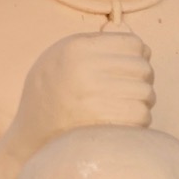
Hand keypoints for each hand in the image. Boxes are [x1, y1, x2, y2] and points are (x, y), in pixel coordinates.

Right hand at [0, 31, 154, 166]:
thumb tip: (144, 48)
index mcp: (76, 48)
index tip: (125, 69)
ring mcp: (93, 98)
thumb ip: (96, 45)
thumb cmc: (52, 91)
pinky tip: (120, 121)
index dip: (136, 56)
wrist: (31, 134)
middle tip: (126, 91)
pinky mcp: (102, 124)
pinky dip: (137, 121)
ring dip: (140, 102)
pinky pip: (141, 116)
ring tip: (121, 106)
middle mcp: (84, 70)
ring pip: (147, 93)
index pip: (135, 44)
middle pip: (144, 69)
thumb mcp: (61, 56)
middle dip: (141, 80)